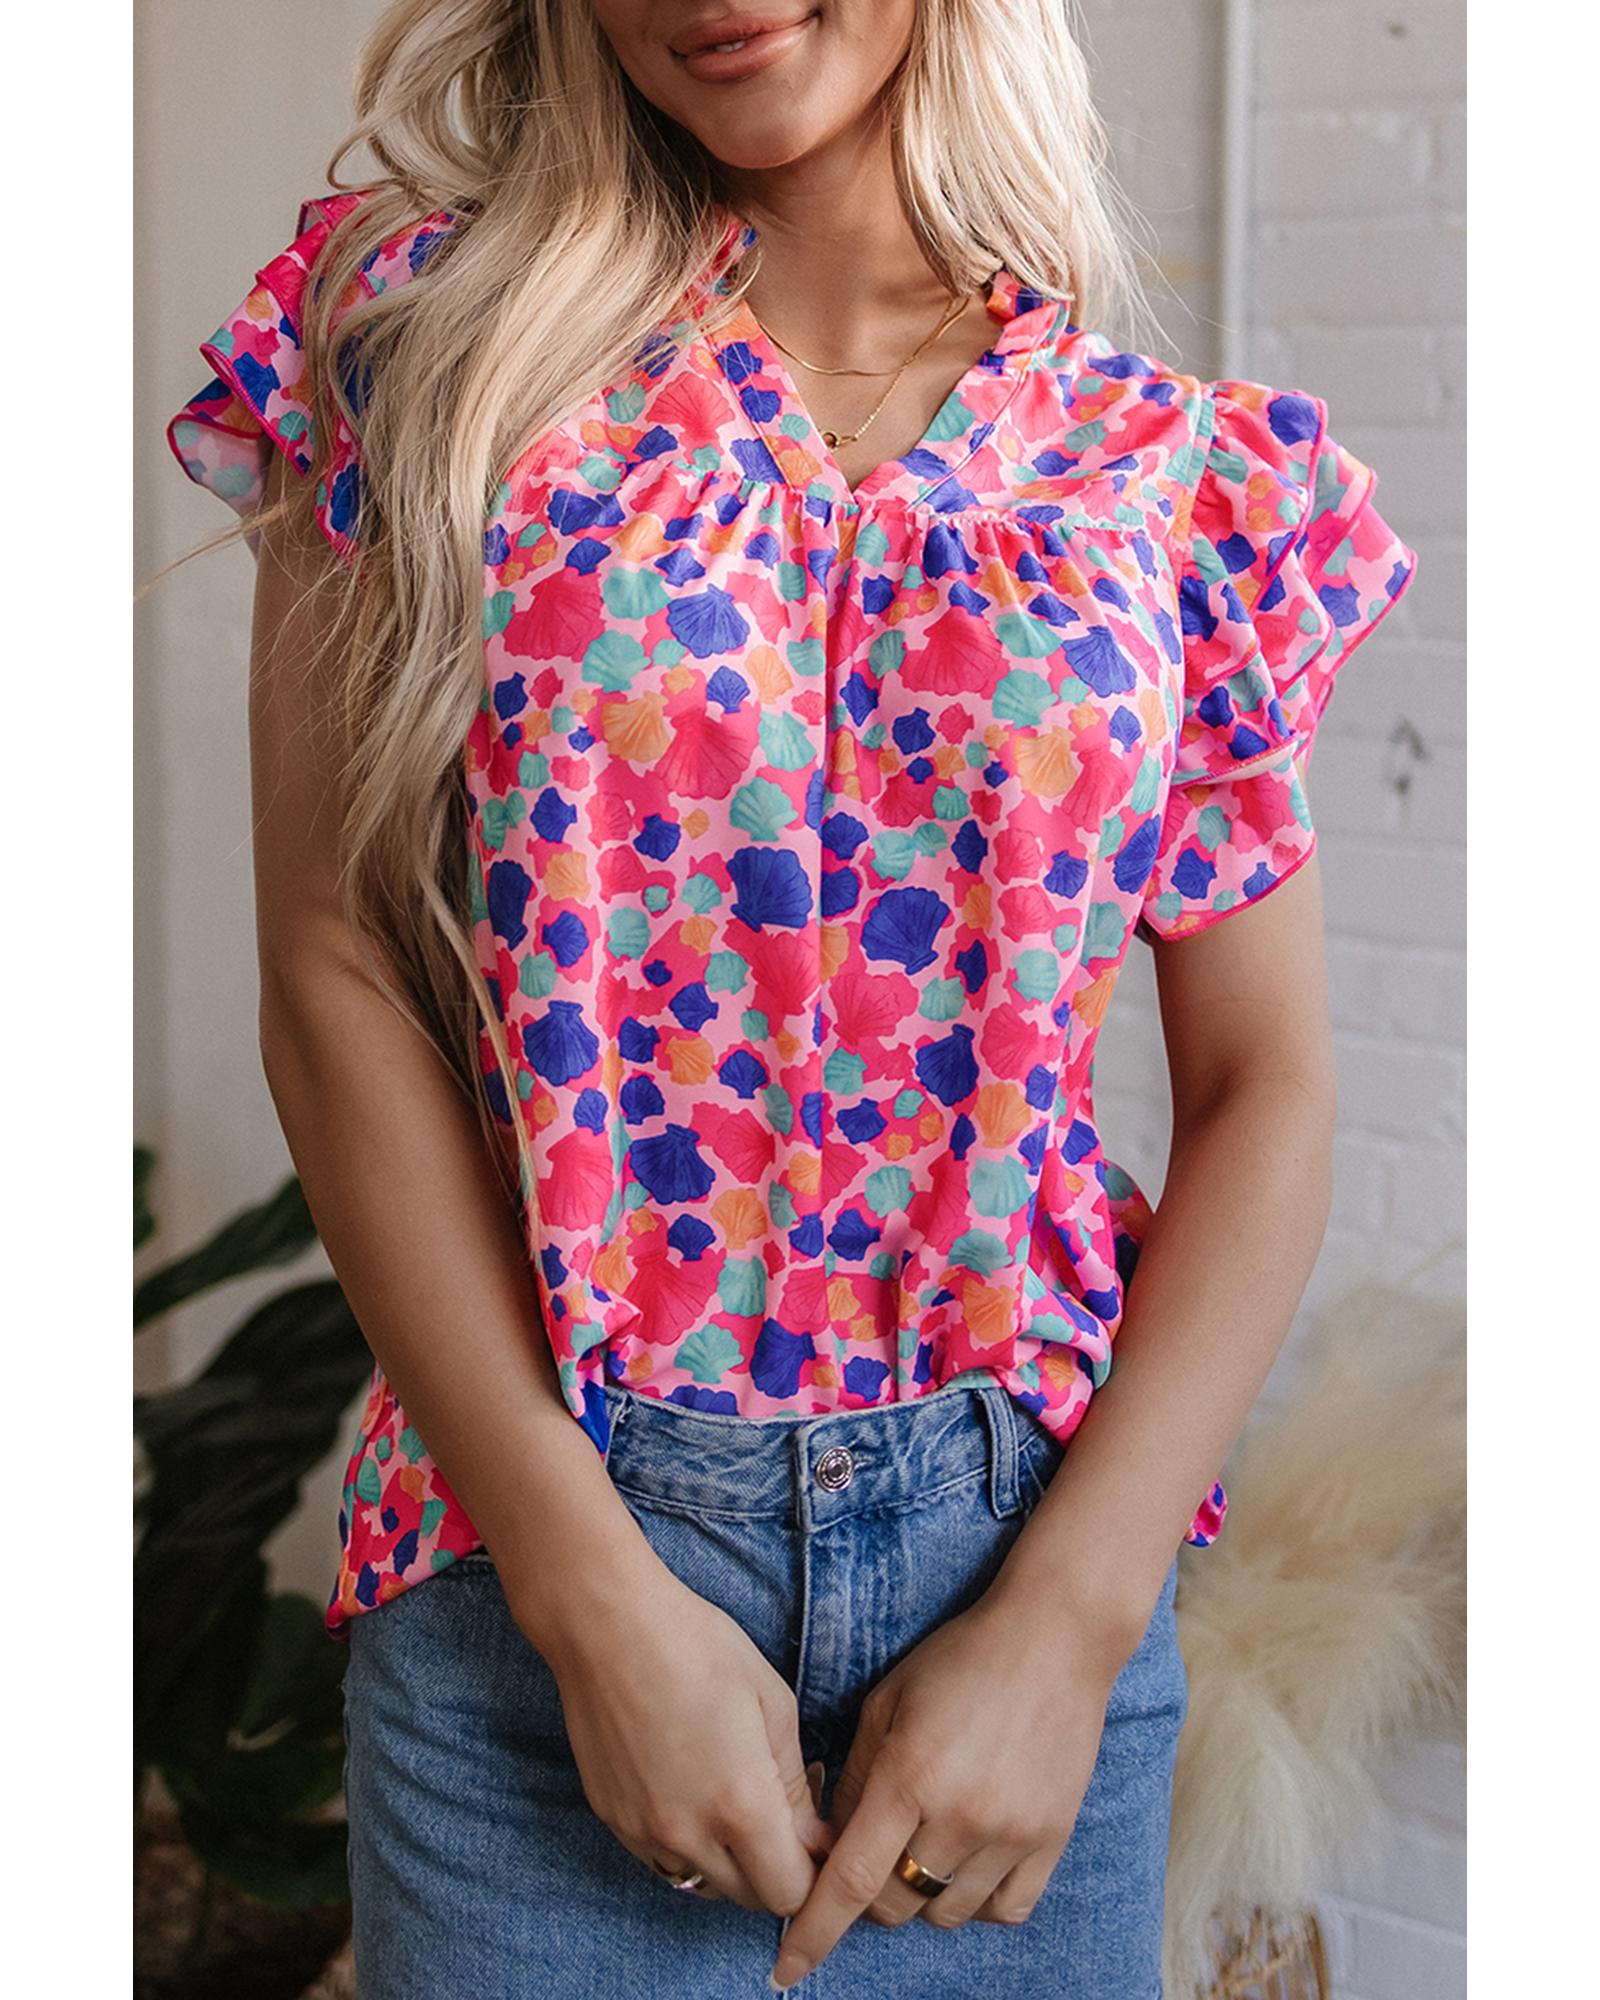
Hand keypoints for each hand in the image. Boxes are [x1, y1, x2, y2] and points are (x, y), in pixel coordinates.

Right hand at [527, 1555, 834, 1914]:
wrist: (608, 1625)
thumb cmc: (699, 1647)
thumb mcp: (772, 1703)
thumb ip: (795, 1783)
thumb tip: (812, 1838)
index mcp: (741, 1806)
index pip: (790, 1892)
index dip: (811, 1872)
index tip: (814, 1839)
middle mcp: (689, 1835)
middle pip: (748, 1899)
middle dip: (774, 1871)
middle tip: (781, 1816)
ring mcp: (643, 1833)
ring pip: (702, 1886)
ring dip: (729, 1865)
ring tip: (733, 1804)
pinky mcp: (612, 1820)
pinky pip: (661, 1862)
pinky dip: (686, 1847)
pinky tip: (690, 1793)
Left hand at [770, 1591, 1123, 1988]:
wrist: (1054, 1640)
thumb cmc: (960, 1660)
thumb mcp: (888, 1700)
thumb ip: (855, 1775)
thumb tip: (829, 1842)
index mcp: (908, 1775)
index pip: (849, 1880)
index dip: (813, 1932)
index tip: (785, 1970)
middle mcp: (959, 1815)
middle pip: (892, 1905)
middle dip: (868, 1891)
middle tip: (875, 1847)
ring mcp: (1010, 1833)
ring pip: (944, 1914)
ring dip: (921, 1894)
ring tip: (927, 1840)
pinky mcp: (1051, 1840)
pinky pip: (1004, 1911)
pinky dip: (976, 1900)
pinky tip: (969, 1859)